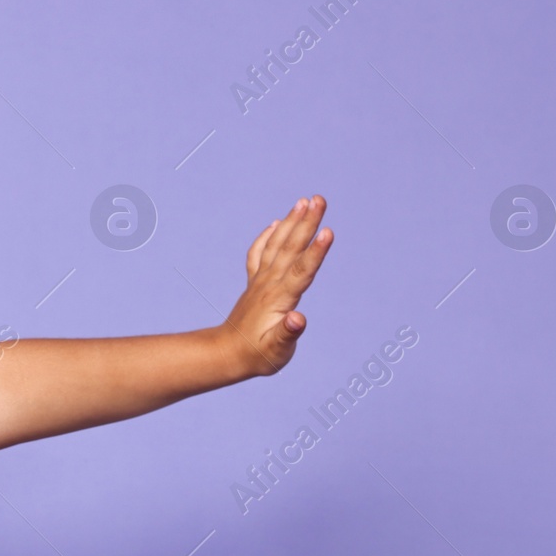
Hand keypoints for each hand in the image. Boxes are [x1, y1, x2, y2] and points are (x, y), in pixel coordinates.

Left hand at [221, 194, 334, 377]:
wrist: (227, 354)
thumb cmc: (257, 356)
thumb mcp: (276, 352)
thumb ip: (287, 334)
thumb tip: (298, 318)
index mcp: (280, 299)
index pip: (301, 271)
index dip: (316, 252)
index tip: (328, 231)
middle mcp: (270, 285)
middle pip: (291, 249)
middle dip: (306, 223)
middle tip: (319, 199)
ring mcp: (261, 282)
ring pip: (277, 245)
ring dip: (291, 222)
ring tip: (304, 201)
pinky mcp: (255, 284)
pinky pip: (259, 254)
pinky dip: (267, 237)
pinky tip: (275, 224)